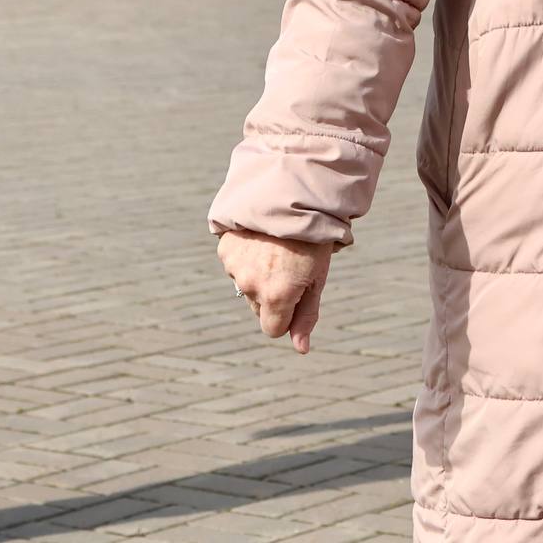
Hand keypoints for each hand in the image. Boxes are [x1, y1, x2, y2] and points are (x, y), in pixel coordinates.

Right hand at [217, 230, 331, 354]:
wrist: (292, 193)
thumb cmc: (312, 239)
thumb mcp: (317, 277)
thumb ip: (306, 315)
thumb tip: (301, 349)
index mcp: (277, 296)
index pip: (273, 329)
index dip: (287, 315)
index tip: (297, 295)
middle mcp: (251, 285)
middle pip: (259, 307)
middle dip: (272, 295)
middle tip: (290, 265)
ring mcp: (235, 267)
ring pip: (246, 285)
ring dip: (258, 274)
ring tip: (276, 248)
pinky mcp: (225, 250)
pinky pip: (235, 265)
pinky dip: (246, 257)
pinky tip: (261, 239)